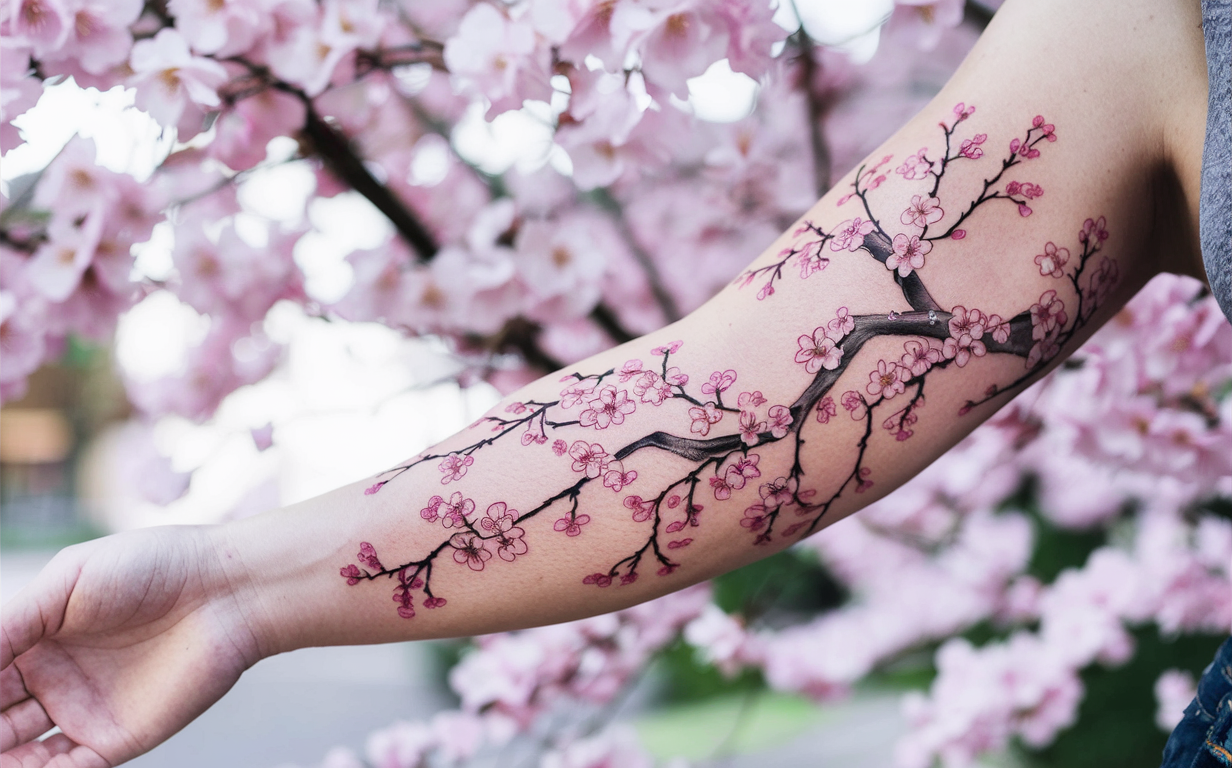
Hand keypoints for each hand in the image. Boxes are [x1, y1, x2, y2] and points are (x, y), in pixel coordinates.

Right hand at [1, 526, 263, 767]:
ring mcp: (84, 711)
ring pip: (19, 752)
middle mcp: (54, 678)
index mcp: (37, 636)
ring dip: (0, 755)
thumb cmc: (151, 567)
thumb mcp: (68, 581)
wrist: (224, 589)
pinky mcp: (116, 739)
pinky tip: (18, 766)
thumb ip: (11, 623)